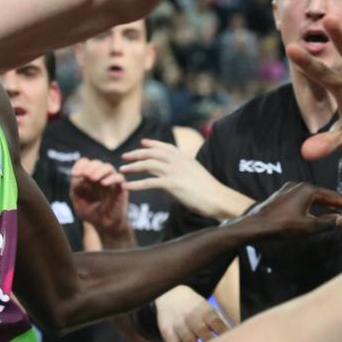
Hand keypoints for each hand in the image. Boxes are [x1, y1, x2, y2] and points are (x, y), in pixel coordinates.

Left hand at [70, 158, 131, 238]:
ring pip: (108, 167)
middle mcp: (100, 177)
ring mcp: (111, 182)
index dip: (80, 165)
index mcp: (89, 178)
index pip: (85, 163)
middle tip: (85, 175)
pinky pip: (119, 178)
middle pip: (97, 163)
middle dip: (89, 167)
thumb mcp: (78, 201)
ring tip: (93, 178)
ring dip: (99, 170)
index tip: (75, 174)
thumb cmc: (91, 213)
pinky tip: (103, 183)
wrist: (104, 226)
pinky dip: (112, 178)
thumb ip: (76, 188)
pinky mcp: (121, 188)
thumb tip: (78, 176)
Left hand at [120, 139, 248, 219]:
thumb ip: (186, 171)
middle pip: (152, 153)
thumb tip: (178, 176)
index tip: (143, 143)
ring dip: (133, 167)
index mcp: (185, 158)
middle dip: (137, 154)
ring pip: (147, 165)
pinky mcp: (172, 184)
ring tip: (122, 170)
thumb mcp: (197, 175)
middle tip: (124, 157)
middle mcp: (178, 161)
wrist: (218, 198)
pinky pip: (149, 183)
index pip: (165, 147)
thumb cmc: (210, 191)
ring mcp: (174, 172)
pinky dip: (135, 184)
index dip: (153, 144)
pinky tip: (126, 186)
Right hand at [154, 286, 232, 341]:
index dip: (225, 334)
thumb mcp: (208, 308)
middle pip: (204, 333)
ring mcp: (180, 324)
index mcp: (206, 312)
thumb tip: (237, 333)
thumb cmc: (196, 307)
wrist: (171, 295)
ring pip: (189, 341)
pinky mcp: (167, 331)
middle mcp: (193, 318)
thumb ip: (221, 321)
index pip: (218, 324)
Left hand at [232, 181, 341, 238]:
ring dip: (325, 205)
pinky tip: (315, 213)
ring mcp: (288, 189)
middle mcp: (298, 185)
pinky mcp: (281, 196)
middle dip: (337, 204)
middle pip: (323, 195)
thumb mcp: (308, 226)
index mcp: (307, 189)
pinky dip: (313, 206)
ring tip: (336, 213)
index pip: (333, 196)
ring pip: (312, 197)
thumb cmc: (282, 226)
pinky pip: (303, 199)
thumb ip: (327, 222)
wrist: (255, 225)